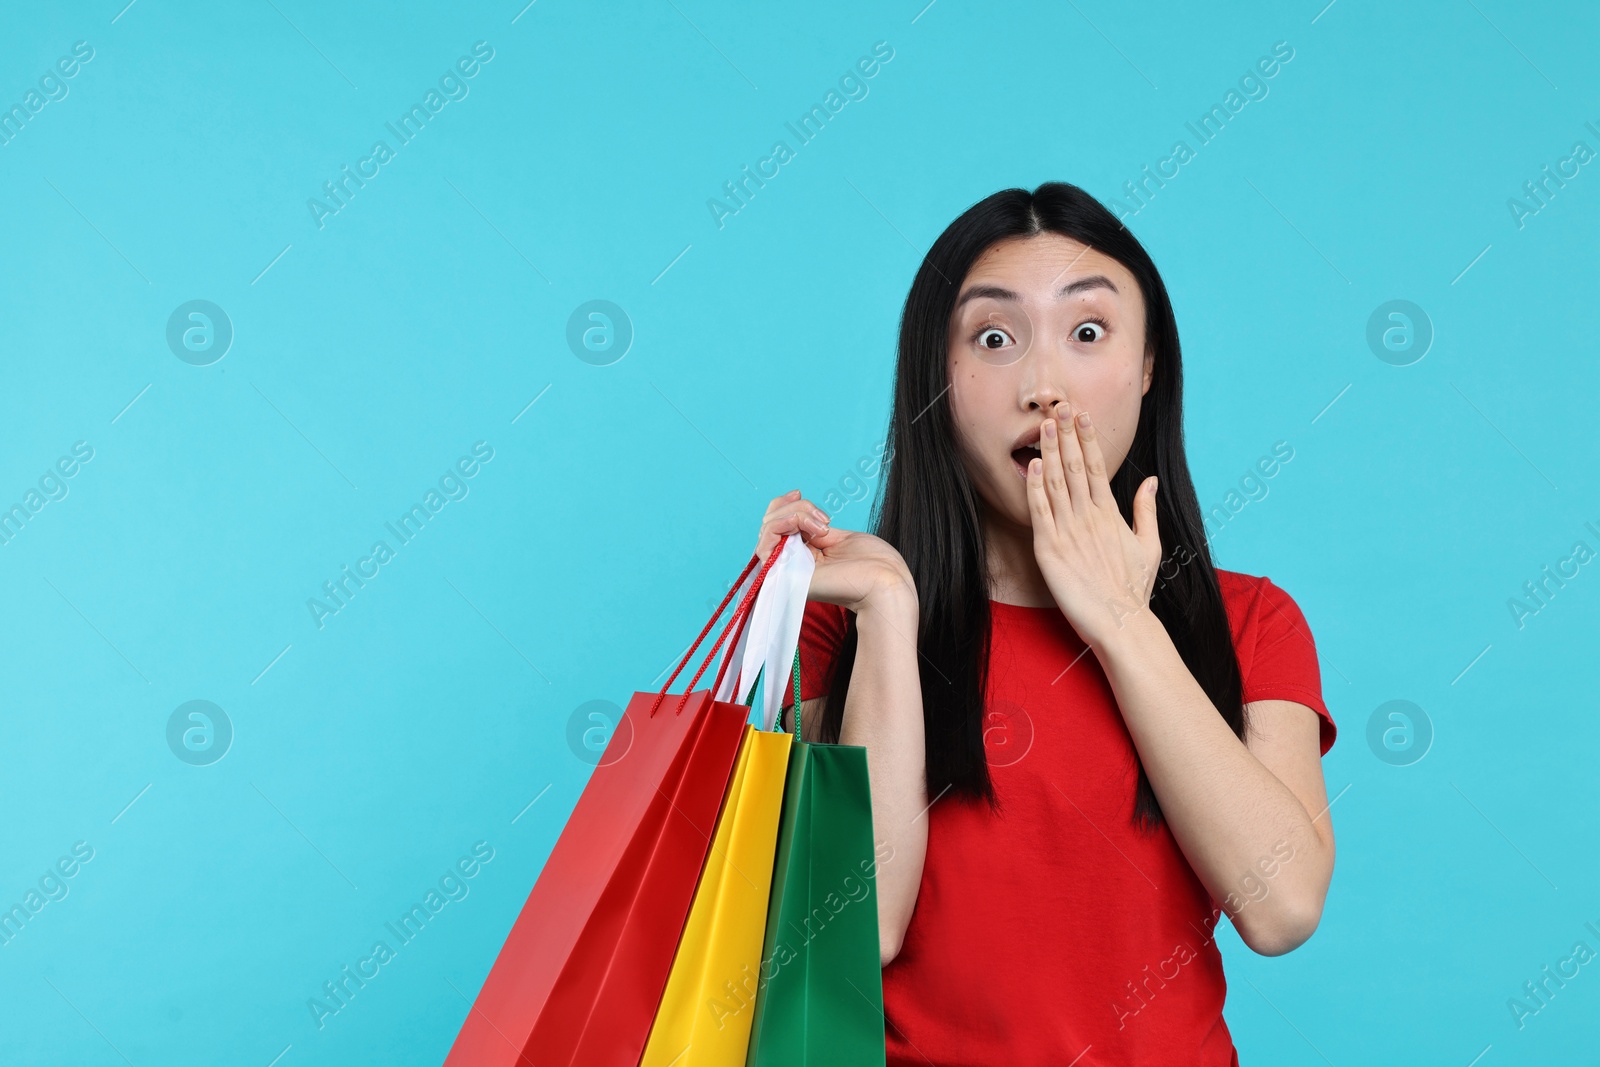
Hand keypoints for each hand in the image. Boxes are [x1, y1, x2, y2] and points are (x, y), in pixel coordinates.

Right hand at [755, 490, 914, 614]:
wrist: (884, 583)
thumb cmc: (873, 563)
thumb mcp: (839, 537)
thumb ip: (813, 529)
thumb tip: (796, 518)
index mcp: (805, 553)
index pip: (776, 523)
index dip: (783, 504)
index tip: (799, 493)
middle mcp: (792, 561)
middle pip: (771, 522)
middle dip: (795, 508)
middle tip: (825, 520)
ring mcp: (787, 568)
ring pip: (768, 527)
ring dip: (795, 514)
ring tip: (823, 527)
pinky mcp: (785, 573)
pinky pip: (767, 540)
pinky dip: (785, 523)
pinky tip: (813, 531)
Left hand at [1026, 403, 1161, 647]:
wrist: (1120, 622)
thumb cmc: (1133, 589)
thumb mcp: (1149, 546)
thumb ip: (1146, 510)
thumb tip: (1150, 481)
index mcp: (1111, 513)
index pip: (1098, 466)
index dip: (1088, 438)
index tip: (1082, 415)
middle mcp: (1089, 516)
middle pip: (1076, 466)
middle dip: (1066, 434)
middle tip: (1058, 406)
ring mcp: (1069, 531)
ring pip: (1056, 482)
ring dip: (1050, 451)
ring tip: (1043, 425)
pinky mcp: (1049, 549)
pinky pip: (1039, 511)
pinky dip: (1035, 487)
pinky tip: (1032, 465)